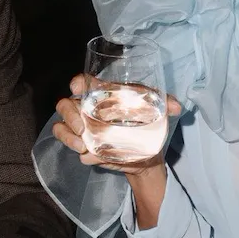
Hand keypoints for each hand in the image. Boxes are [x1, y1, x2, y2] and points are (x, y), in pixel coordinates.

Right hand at [50, 74, 182, 174]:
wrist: (147, 155)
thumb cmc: (148, 125)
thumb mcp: (157, 112)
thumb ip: (166, 104)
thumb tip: (176, 107)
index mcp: (103, 94)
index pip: (84, 82)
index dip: (78, 82)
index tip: (77, 87)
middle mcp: (88, 108)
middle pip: (66, 104)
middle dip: (69, 114)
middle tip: (81, 127)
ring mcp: (83, 127)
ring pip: (61, 125)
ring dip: (68, 134)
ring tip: (83, 145)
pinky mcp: (83, 145)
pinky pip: (69, 143)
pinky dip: (75, 148)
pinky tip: (88, 154)